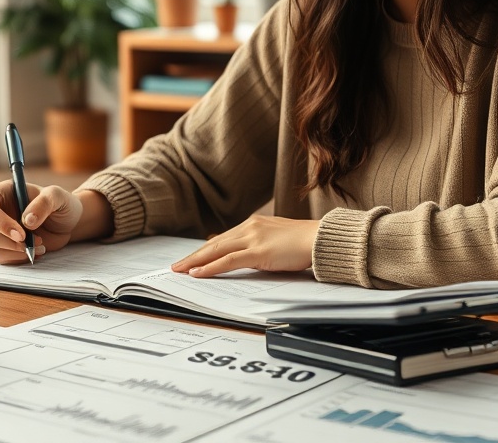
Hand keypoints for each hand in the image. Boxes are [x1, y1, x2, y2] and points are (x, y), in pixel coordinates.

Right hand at [0, 180, 82, 264]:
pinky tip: (36, 251)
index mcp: (2, 192)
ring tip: (40, 245)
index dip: (2, 224)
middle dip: (9, 241)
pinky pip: (1, 257)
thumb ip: (44, 203)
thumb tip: (26, 220)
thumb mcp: (57, 197)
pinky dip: (19, 258)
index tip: (21, 235)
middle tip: (35, 242)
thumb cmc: (60, 203)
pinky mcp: (4, 245)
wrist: (67, 222)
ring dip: (16, 251)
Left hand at [170, 216, 319, 276]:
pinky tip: (197, 273)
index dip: (206, 249)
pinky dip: (210, 267)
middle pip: (214, 243)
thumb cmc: (305, 243)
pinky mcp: (258, 251)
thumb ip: (262, 246)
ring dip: (195, 261)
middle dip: (194, 255)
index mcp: (254, 224)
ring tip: (180, 270)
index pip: (223, 238)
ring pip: (216, 250)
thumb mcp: (278, 241)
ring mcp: (252, 238)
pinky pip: (228, 260)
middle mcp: (250, 227)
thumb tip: (250, 258)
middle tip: (177, 265)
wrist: (320, 239)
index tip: (193, 257)